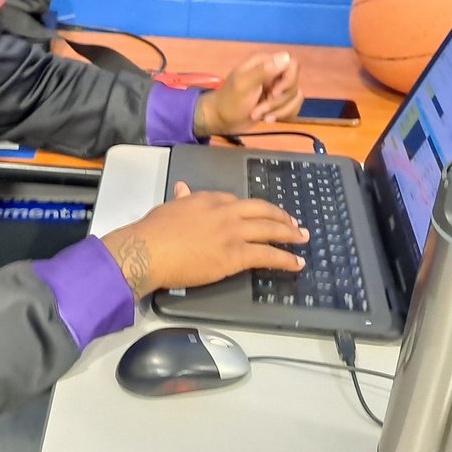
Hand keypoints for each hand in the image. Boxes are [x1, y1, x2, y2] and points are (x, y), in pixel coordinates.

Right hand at [100, 182, 308, 299]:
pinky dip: (286, 259)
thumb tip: (182, 188)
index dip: (253, 210)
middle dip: (281, 216)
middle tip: (294, 223)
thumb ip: (181, 199)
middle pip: (262, 210)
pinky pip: (268, 255)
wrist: (149, 250)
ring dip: (290, 233)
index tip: (259, 214)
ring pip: (270, 229)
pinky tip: (296, 263)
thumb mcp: (169, 207)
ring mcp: (233, 232)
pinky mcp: (236, 255)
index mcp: (208, 199)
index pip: (237, 201)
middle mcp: (226, 212)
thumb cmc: (153, 232)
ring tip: (302, 238)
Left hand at [193, 52, 300, 136]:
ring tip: (258, 115)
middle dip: (277, 102)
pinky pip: (293, 107)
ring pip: (295, 97)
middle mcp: (274, 73)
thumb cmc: (229, 101)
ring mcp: (277, 89)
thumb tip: (286, 57)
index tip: (274, 93)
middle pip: (294, 84)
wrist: (221, 120)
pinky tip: (267, 119)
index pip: (292, 64)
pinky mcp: (279, 103)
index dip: (288, 80)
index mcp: (265, 63)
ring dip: (278, 111)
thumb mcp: (243, 84)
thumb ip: (263, 70)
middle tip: (258, 109)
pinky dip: (282, 115)